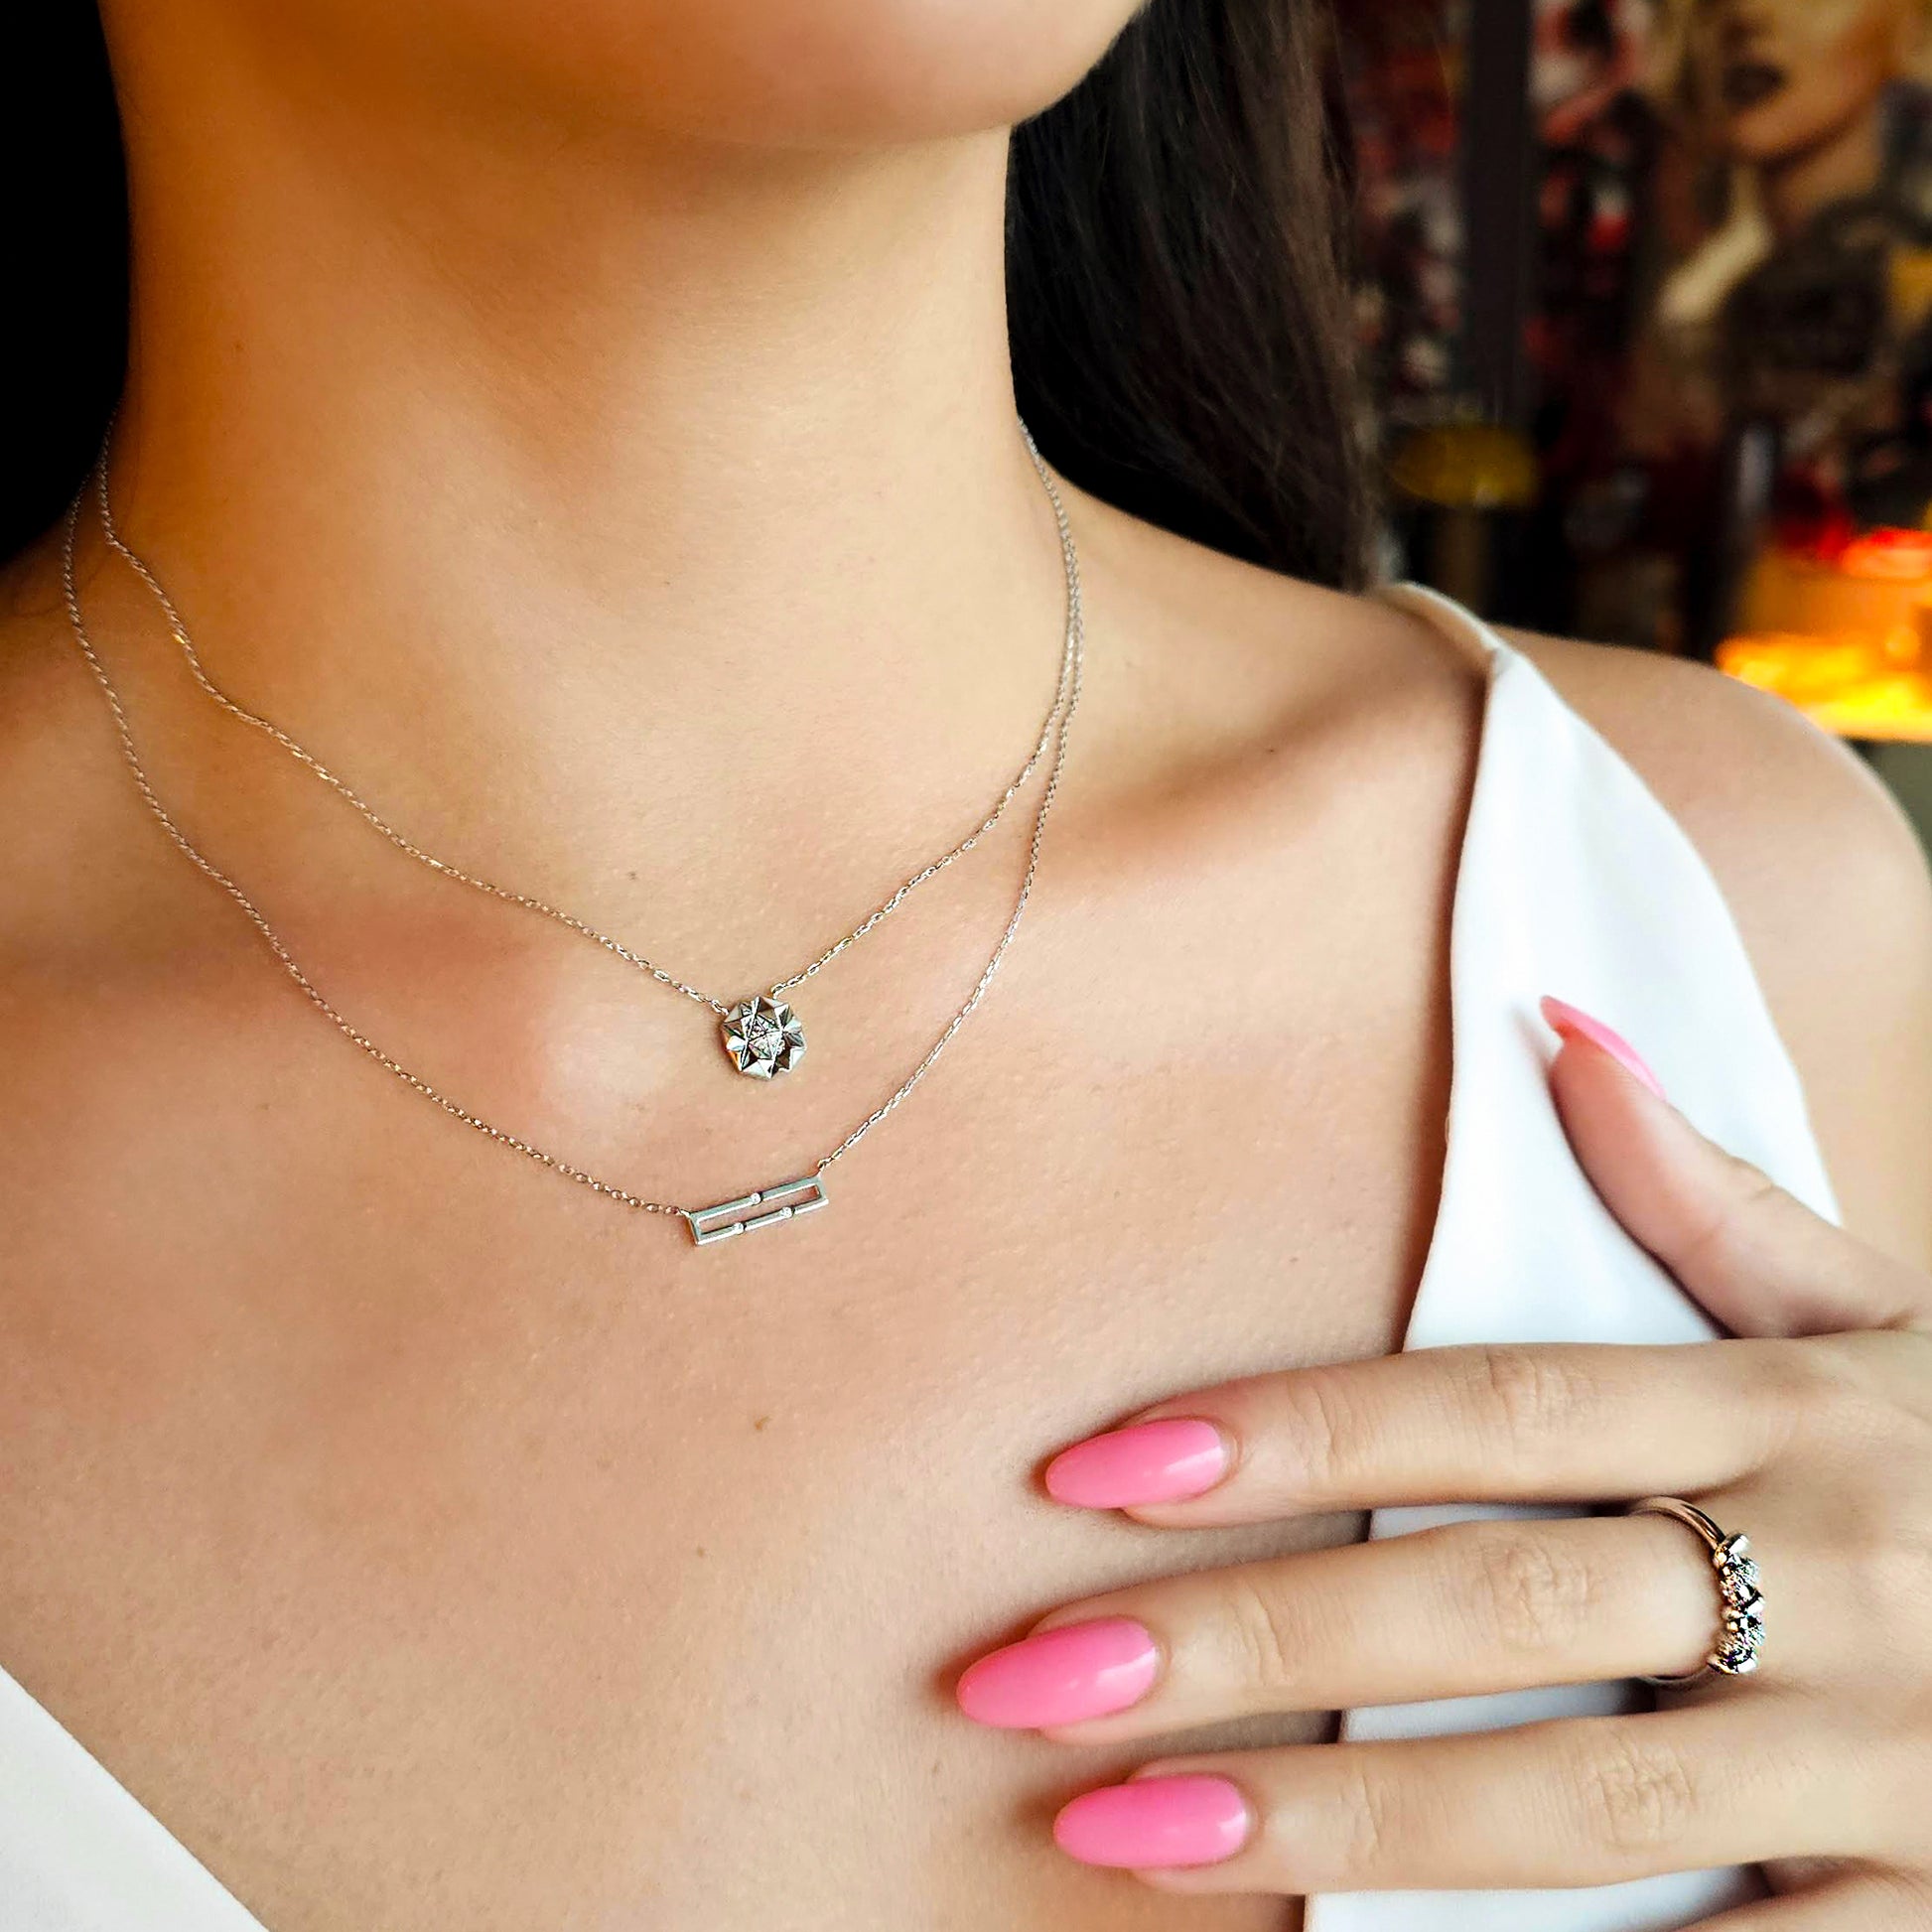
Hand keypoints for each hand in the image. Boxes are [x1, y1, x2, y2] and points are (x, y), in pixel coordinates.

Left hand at [952, 997, 1931, 1925]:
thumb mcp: (1883, 1316)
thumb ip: (1712, 1196)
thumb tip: (1557, 1031)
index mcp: (1791, 1408)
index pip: (1491, 1407)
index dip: (1287, 1435)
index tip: (1096, 1472)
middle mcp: (1833, 1567)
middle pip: (1488, 1606)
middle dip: (1245, 1645)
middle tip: (1029, 1675)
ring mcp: (1893, 1755)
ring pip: (1570, 1803)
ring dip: (1331, 1824)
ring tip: (1117, 1835)